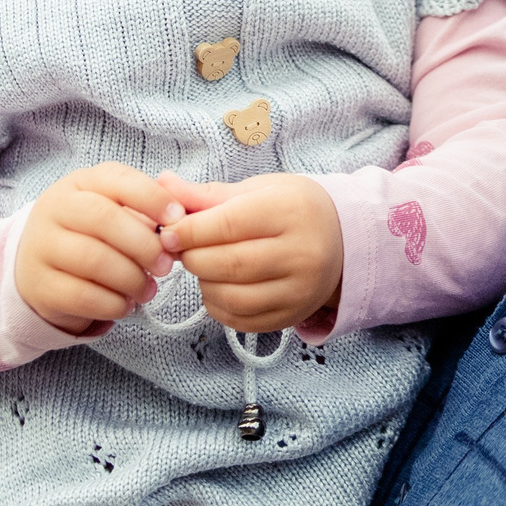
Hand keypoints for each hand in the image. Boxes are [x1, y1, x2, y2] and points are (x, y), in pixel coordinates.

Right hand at [17, 164, 180, 330]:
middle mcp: (55, 209)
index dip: (153, 198)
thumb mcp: (113, 210)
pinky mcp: (41, 285)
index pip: (119, 180)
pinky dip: (114, 304)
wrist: (38, 265)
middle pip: (104, 219)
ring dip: (132, 279)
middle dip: (144, 245)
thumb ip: (147, 208)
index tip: (178, 219)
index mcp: (80, 183)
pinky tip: (125, 304)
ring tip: (147, 289)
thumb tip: (181, 214)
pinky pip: (83, 296)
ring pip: (94, 260)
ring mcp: (42, 246)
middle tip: (165, 265)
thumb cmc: (89, 235)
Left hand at [158, 172, 342, 333]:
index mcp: (289, 212)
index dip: (189, 231)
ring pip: (233, 296)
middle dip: (192, 258)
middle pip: (228, 263)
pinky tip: (218, 287)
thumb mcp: (257, 190)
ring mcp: (300, 289)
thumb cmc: (293, 209)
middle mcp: (301, 253)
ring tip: (203, 266)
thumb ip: (208, 194)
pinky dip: (218, 306)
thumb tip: (163, 185)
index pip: (227, 224)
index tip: (169, 232)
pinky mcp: (293, 315)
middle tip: (182, 250)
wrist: (342, 239)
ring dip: (204, 283)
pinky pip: (242, 320)